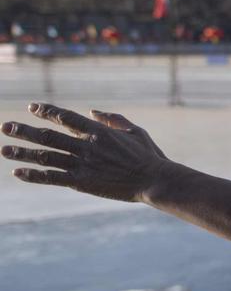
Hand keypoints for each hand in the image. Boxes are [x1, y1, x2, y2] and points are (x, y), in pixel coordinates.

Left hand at [1, 103, 168, 201]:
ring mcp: (82, 164)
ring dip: (22, 152)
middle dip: (24, 131)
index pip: (65, 117)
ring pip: (45, 156)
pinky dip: (34, 175)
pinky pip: (52, 178)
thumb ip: (113, 119)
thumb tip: (92, 111)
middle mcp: (86, 146)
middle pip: (48, 136)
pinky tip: (18, 172)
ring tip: (4, 149)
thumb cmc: (149, 156)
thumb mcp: (135, 131)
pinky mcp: (82, 182)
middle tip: (5, 127)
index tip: (32, 107)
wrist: (154, 180)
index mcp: (98, 131)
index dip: (46, 111)